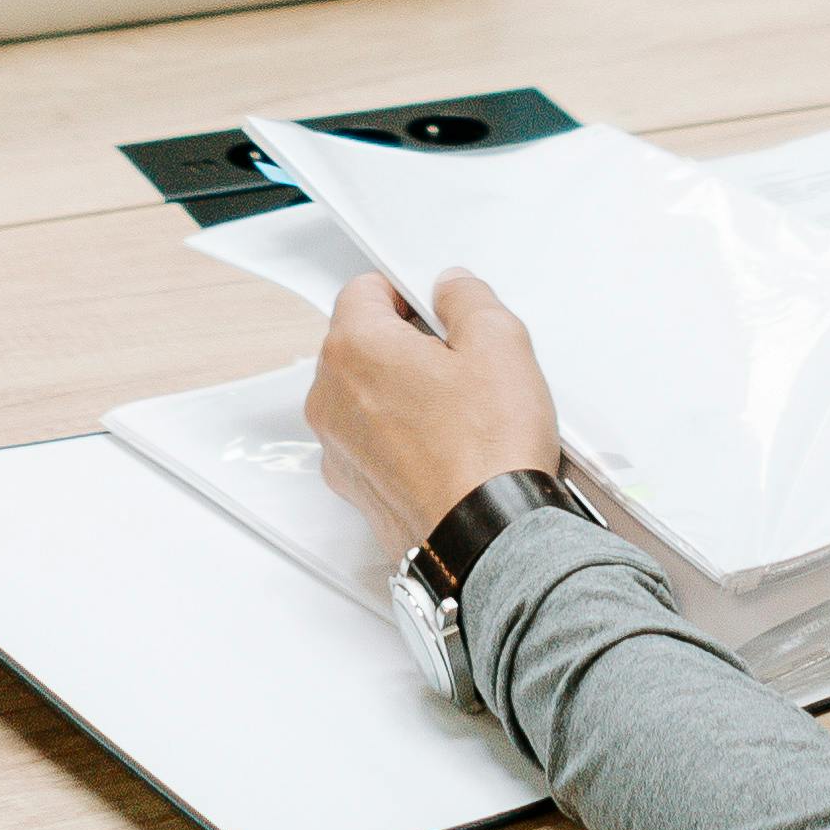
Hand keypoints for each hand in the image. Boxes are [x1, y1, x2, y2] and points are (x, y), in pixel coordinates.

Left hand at [305, 270, 567, 558]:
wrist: (486, 540)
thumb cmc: (486, 453)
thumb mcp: (500, 343)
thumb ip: (467, 299)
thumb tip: (453, 290)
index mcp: (353, 349)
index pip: (364, 289)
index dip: (407, 292)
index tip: (437, 308)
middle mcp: (330, 398)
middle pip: (361, 343)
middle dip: (405, 344)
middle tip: (459, 363)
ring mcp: (337, 448)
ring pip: (365, 395)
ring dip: (402, 392)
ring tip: (459, 412)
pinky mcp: (355, 487)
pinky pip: (371, 441)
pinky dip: (400, 437)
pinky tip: (447, 447)